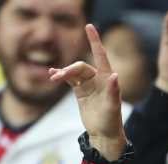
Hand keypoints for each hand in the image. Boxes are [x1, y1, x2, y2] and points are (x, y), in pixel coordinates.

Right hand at [48, 24, 125, 158]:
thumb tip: (114, 75)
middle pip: (80, 66)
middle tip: (58, 77)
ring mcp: (88, 84)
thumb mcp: (112, 107)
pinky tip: (52, 74)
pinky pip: (69, 80)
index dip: (95, 41)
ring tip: (53, 77)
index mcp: (106, 79)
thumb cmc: (111, 121)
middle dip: (69, 70)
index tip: (89, 26)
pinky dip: (61, 76)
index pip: (100, 55)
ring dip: (63, 73)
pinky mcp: (80, 91)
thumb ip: (112, 91)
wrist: (104, 134)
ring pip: (73, 72)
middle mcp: (97, 79)